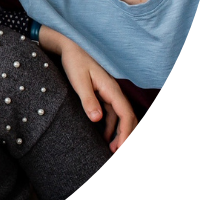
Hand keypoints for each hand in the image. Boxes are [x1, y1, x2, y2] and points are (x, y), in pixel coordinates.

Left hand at [39, 26, 136, 152]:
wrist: (70, 47)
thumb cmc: (75, 62)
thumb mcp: (79, 81)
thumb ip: (88, 99)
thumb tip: (97, 119)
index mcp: (111, 89)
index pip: (126, 115)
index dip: (127, 133)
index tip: (121, 148)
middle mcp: (114, 92)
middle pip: (129, 118)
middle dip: (126, 136)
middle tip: (116, 152)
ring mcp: (109, 93)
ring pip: (121, 117)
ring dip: (119, 133)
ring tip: (112, 149)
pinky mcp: (102, 94)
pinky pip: (112, 114)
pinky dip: (111, 126)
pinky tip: (105, 137)